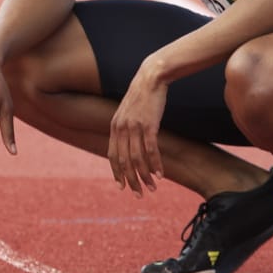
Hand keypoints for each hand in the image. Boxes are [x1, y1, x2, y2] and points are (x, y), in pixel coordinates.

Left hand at [108, 68, 166, 195]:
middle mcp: (121, 128)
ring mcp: (134, 127)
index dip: (116, 173)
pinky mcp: (149, 125)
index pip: (112, 156)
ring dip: (145, 176)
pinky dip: (155, 164)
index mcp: (114, 126)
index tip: (122, 187)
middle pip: (124, 161)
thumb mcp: (127, 111)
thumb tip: (126, 142)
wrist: (151, 78)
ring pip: (137, 159)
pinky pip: (151, 150)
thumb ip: (124, 127)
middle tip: (139, 194)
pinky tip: (160, 174)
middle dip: (131, 180)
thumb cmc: (141, 96)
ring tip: (152, 188)